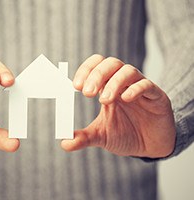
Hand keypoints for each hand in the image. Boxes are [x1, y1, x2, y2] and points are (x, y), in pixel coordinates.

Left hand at [61, 55, 175, 157]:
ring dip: (114, 82)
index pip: (97, 66)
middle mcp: (123, 83)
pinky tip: (126, 99)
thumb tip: (64, 143)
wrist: (150, 147)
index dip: (86, 71)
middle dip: (97, 75)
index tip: (75, 86)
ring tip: (104, 100)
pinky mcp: (157, 97)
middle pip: (111, 64)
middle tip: (87, 93)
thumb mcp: (101, 136)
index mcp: (108, 87)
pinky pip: (147, 85)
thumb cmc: (125, 135)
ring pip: (128, 71)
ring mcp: (140, 88)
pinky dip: (136, 89)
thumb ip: (83, 137)